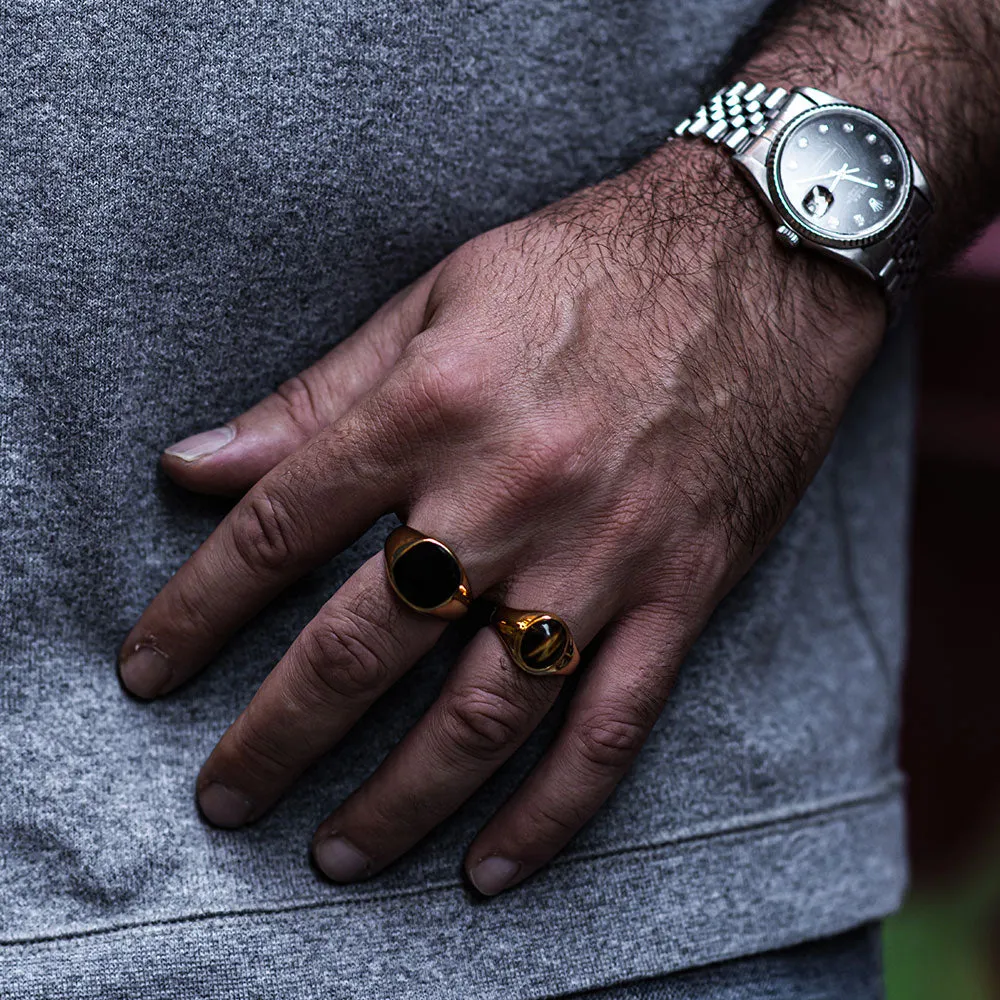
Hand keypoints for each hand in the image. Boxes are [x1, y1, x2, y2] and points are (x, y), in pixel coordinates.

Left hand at [119, 142, 883, 895]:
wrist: (760, 259)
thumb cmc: (589, 267)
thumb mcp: (438, 299)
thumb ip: (317, 396)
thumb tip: (194, 466)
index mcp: (432, 406)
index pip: (280, 530)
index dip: (199, 610)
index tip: (150, 671)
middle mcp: (508, 492)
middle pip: (362, 645)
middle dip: (275, 735)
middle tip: (224, 796)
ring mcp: (602, 555)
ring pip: (483, 712)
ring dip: (398, 800)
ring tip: (336, 856)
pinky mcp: (681, 591)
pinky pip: (611, 727)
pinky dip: (550, 813)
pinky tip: (491, 867)